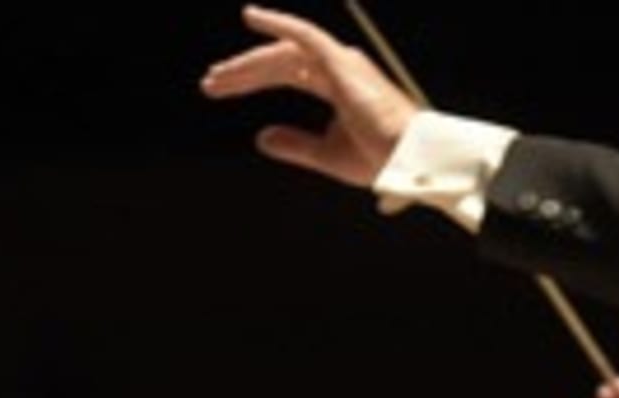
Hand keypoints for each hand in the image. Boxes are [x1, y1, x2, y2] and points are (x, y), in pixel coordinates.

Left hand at [200, 5, 423, 187]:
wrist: (407, 160)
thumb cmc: (379, 157)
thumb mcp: (325, 154)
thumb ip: (294, 143)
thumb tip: (261, 138)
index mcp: (336, 84)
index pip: (286, 72)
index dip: (251, 79)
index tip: (221, 87)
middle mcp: (337, 67)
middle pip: (279, 61)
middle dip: (243, 71)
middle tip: (210, 82)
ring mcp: (340, 62)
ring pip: (283, 52)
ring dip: (248, 62)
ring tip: (218, 76)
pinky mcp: (341, 63)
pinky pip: (303, 35)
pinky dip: (277, 23)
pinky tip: (252, 17)